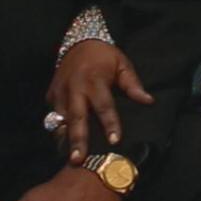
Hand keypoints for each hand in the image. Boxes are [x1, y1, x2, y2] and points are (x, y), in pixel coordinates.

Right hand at [47, 38, 151, 162]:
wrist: (79, 40)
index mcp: (94, 79)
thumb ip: (133, 85)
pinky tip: (62, 145)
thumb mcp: (122, 64)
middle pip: (76, 117)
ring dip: (64, 139)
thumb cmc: (105, 55)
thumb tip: (149, 102)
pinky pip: (53, 116)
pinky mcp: (51, 94)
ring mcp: (60, 92)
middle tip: (78, 160)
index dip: (110, 124)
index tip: (114, 141)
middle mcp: (75, 88)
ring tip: (69, 158)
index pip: (104, 105)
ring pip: (60, 119)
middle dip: (77, 139)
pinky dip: (58, 130)